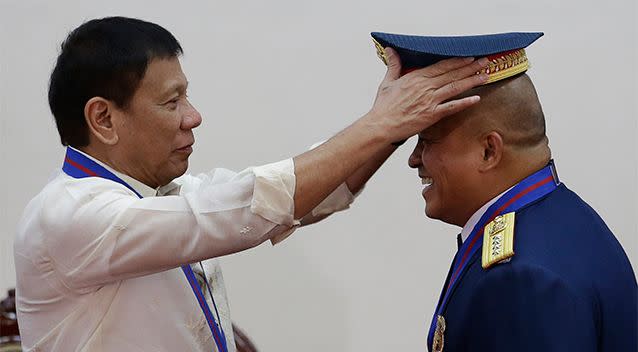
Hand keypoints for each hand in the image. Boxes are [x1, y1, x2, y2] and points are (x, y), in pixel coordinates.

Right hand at [367, 47, 488, 142]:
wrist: (381, 126)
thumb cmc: (383, 106)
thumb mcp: (387, 82)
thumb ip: (393, 65)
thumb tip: (390, 50)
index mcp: (416, 77)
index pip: (441, 66)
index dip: (457, 61)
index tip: (469, 56)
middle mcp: (425, 87)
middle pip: (452, 74)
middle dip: (470, 67)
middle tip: (485, 62)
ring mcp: (429, 101)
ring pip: (455, 88)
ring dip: (472, 81)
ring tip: (485, 76)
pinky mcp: (431, 115)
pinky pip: (451, 107)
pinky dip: (464, 102)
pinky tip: (476, 98)